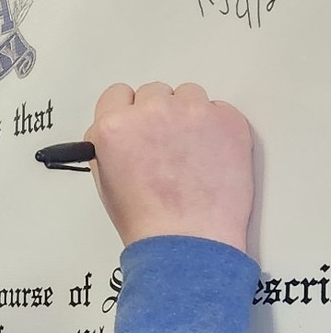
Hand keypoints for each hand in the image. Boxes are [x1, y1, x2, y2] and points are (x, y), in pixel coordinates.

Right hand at [86, 81, 253, 251]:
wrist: (189, 240)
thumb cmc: (147, 220)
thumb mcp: (105, 180)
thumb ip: (108, 145)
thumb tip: (119, 131)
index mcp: (114, 126)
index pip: (117, 94)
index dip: (126, 112)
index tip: (136, 125)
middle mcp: (150, 111)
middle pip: (153, 92)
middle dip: (157, 115)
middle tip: (165, 146)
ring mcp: (192, 112)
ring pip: (187, 95)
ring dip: (187, 116)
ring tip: (190, 152)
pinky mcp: (227, 119)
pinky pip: (218, 109)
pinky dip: (215, 127)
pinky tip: (210, 156)